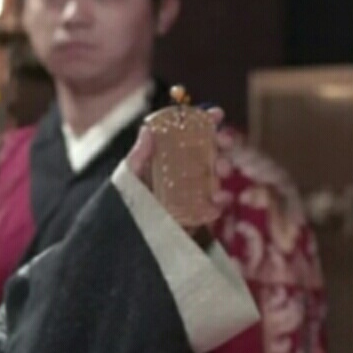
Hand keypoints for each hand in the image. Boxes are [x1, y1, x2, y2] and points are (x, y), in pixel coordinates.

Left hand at [126, 105, 225, 235]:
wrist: (127, 238)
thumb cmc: (126, 201)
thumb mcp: (130, 177)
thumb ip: (138, 156)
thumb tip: (147, 129)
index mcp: (169, 157)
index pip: (190, 134)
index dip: (206, 122)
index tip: (217, 114)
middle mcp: (184, 172)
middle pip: (209, 151)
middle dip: (221, 144)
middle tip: (225, 142)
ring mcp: (193, 193)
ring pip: (216, 175)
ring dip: (223, 169)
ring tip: (221, 170)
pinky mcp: (198, 215)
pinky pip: (216, 205)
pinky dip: (221, 200)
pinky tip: (218, 199)